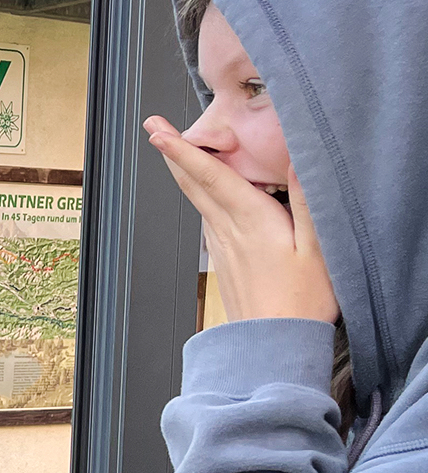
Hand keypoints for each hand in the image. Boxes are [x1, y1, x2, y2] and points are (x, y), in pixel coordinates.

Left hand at [144, 116, 337, 324]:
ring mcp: (222, 246)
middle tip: (153, 127)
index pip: (211, 177)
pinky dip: (200, 195)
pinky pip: (208, 218)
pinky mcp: (225, 259)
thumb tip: (300, 159)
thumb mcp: (318, 246)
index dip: (184, 151)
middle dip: (172, 153)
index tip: (160, 132)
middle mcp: (228, 231)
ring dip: (183, 172)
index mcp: (250, 221)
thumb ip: (309, 200)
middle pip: (194, 184)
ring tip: (174, 148)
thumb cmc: (301, 301)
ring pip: (198, 200)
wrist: (273, 345)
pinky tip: (205, 192)